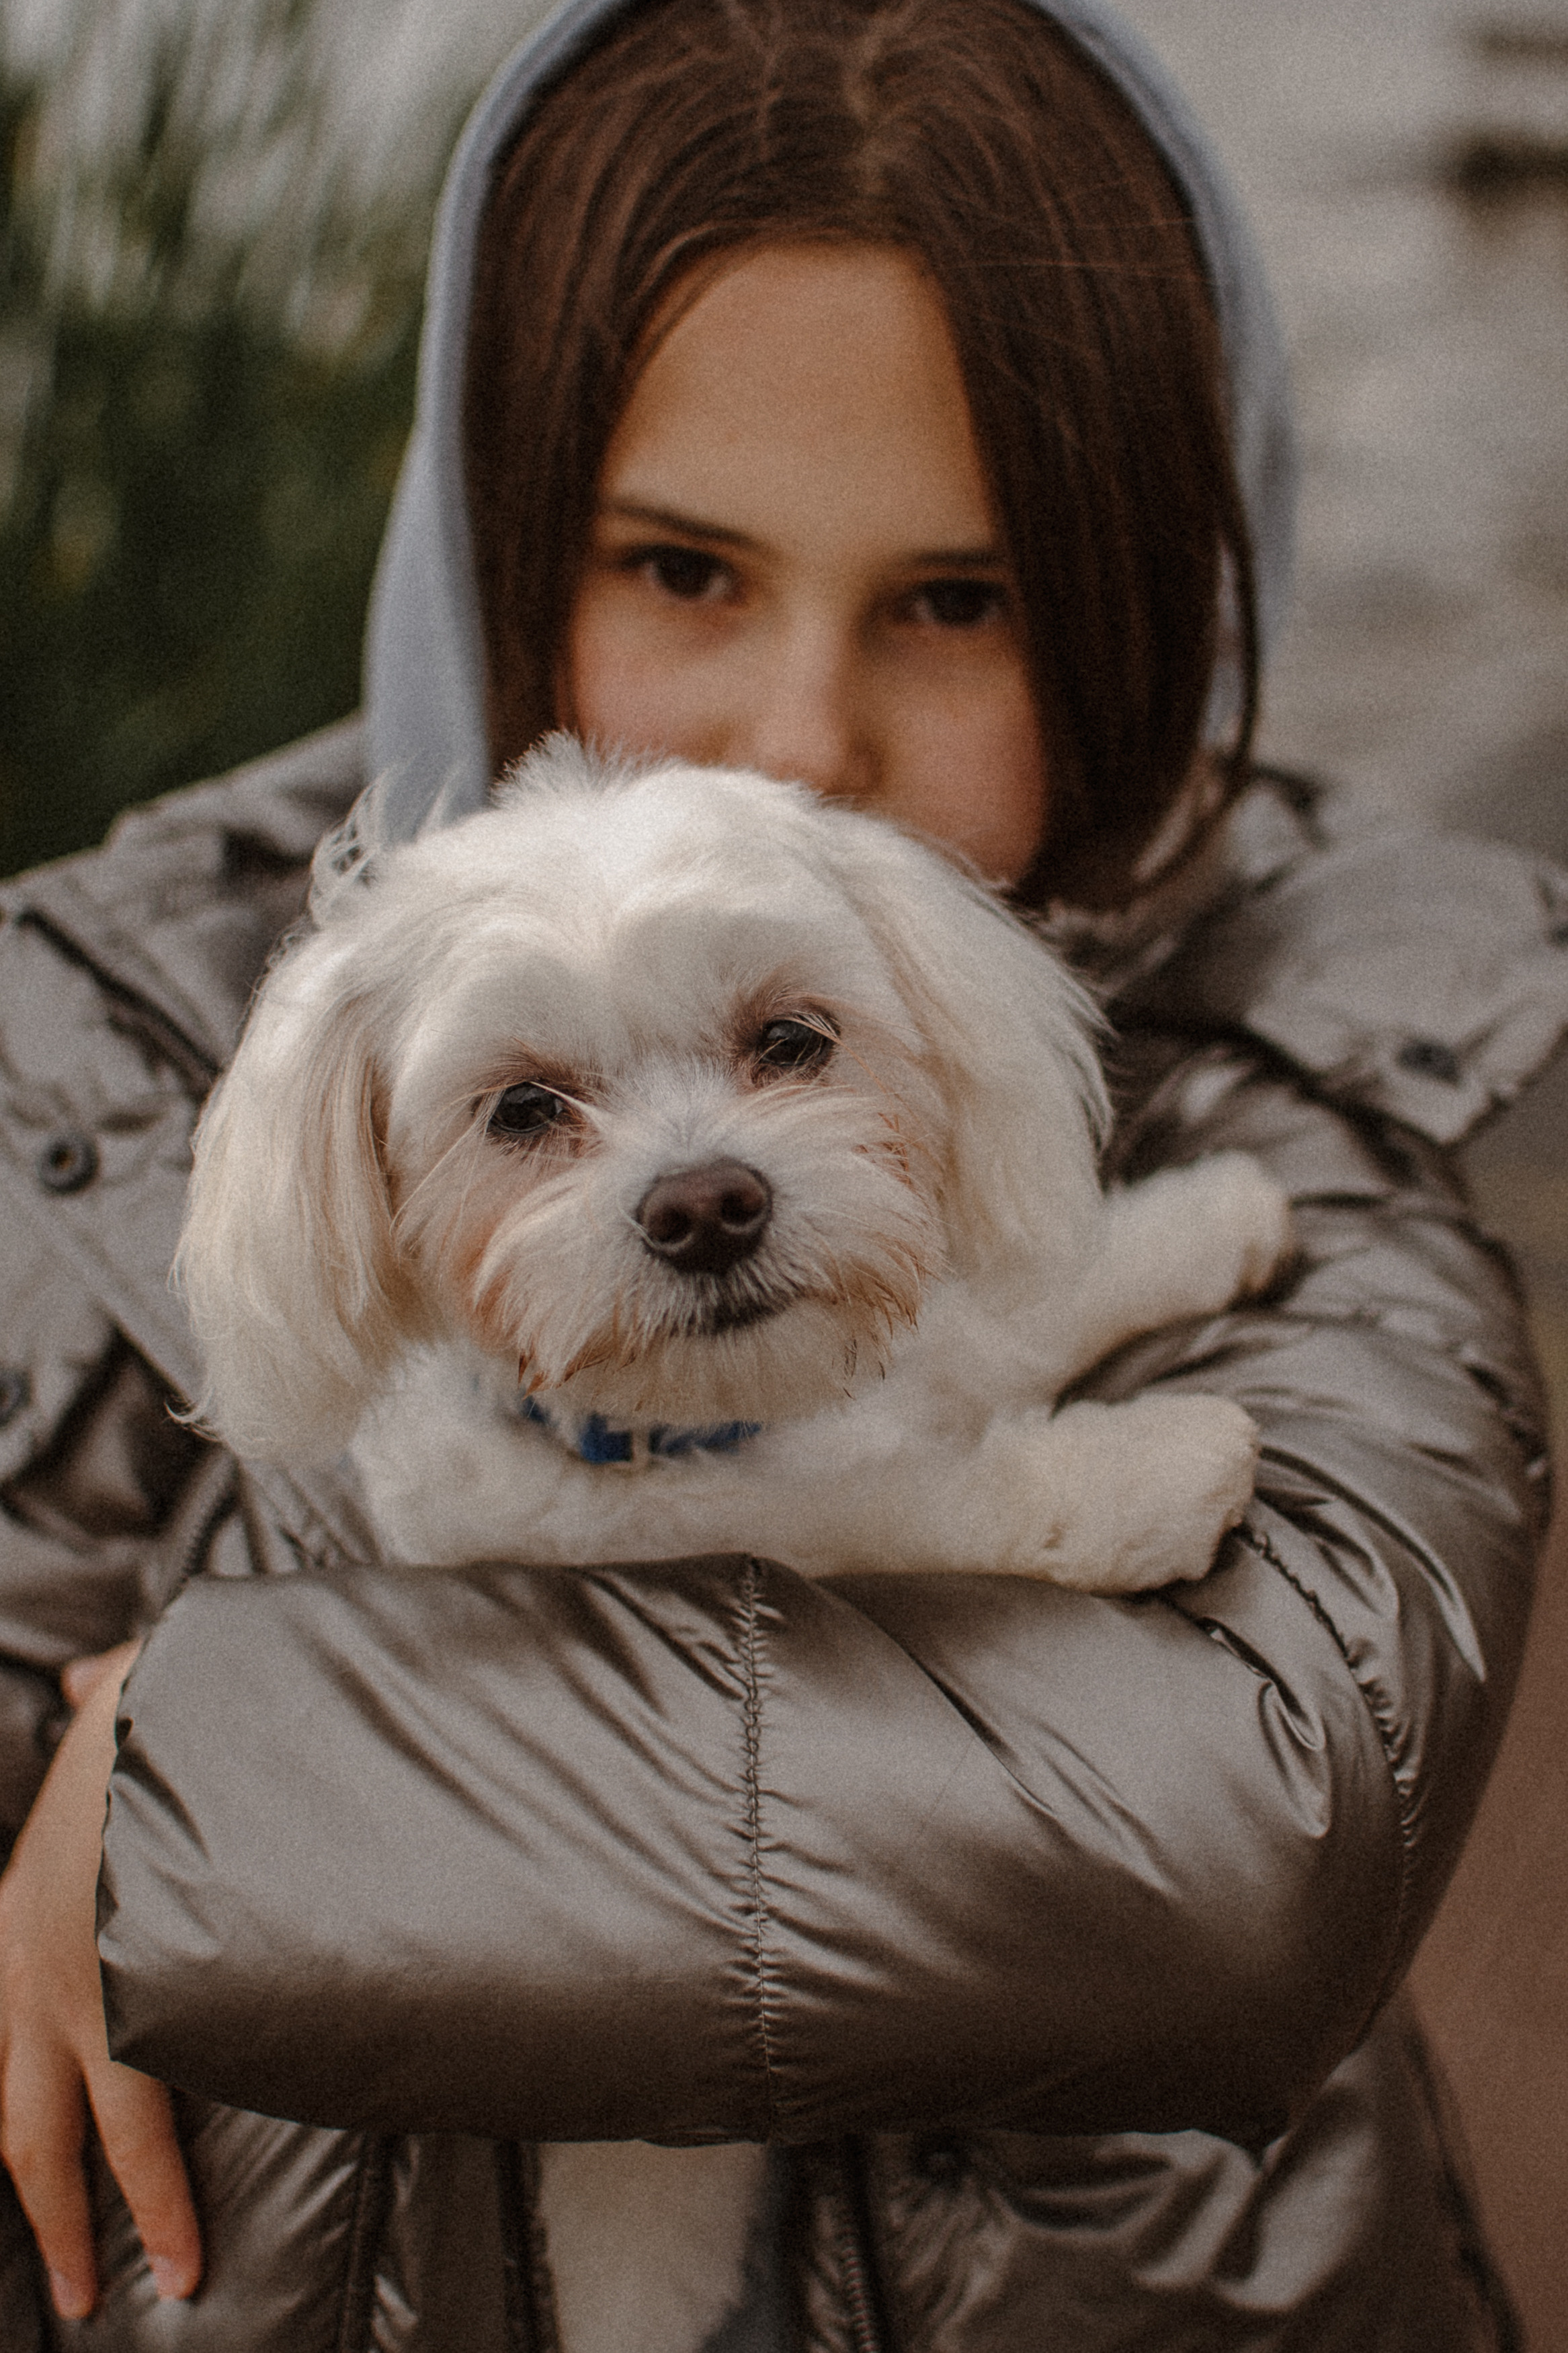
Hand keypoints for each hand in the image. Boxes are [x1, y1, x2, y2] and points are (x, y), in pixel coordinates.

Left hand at [0, 1643, 201, 2318]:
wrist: (176, 1716)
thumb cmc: (149, 1704)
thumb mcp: (104, 1703)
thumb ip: (96, 1699)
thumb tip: (82, 1677)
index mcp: (19, 1917)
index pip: (5, 2051)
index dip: (18, 2123)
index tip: (34, 2173)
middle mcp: (40, 1973)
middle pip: (33, 2129)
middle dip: (61, 2218)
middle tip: (79, 2297)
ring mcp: (96, 1990)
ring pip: (108, 2130)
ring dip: (136, 2211)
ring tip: (179, 2275)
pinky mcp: (152, 1992)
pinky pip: (169, 2090)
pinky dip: (182, 2159)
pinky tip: (214, 2202)